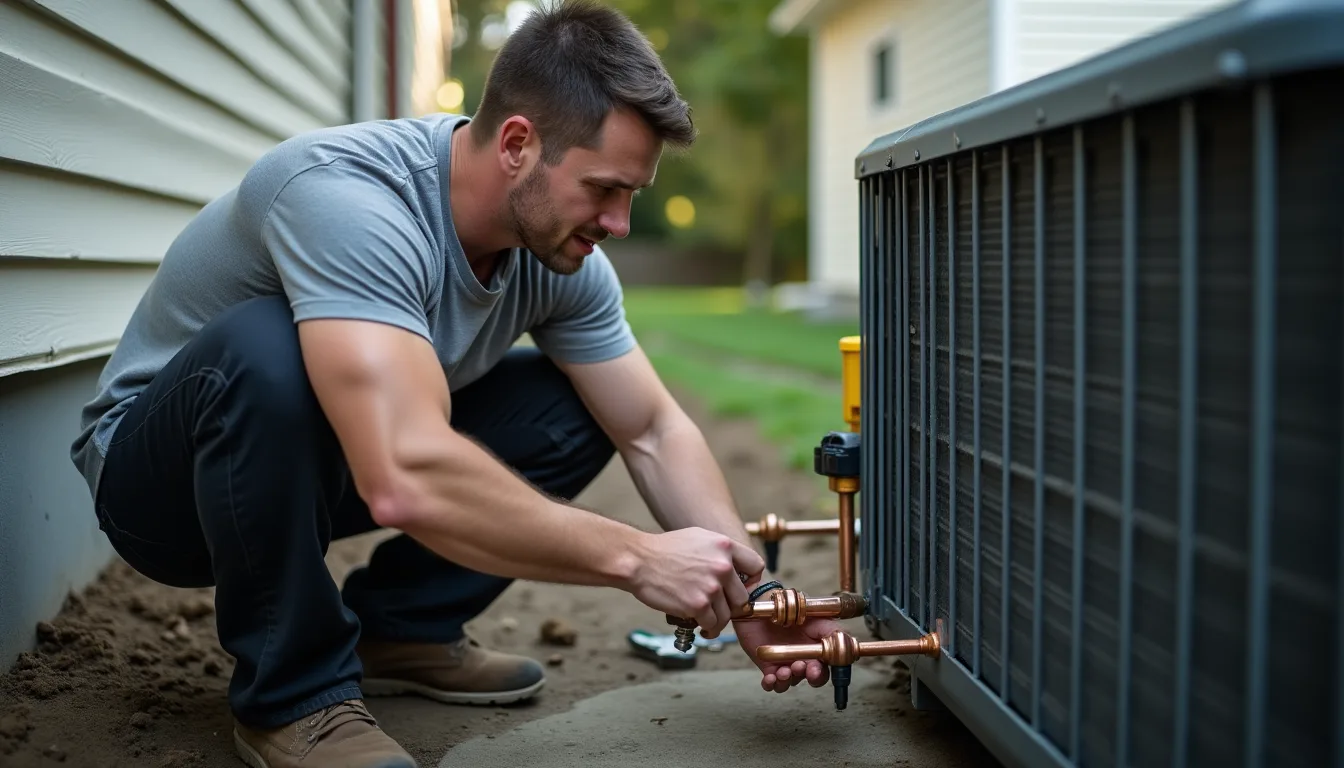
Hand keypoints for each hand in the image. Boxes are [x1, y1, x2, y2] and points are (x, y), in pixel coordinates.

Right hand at [627, 527, 763, 640]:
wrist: (638, 560)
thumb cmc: (664, 549)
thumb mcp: (699, 538)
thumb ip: (720, 552)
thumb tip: (735, 567)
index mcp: (725, 546)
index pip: (756, 566)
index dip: (750, 581)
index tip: (739, 588)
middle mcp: (722, 565)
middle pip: (742, 596)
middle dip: (731, 605)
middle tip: (719, 607)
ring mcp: (711, 586)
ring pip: (728, 614)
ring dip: (718, 620)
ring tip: (707, 619)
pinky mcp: (698, 604)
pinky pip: (712, 623)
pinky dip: (706, 627)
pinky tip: (700, 624)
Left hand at [734, 617, 841, 692]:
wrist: (766, 604)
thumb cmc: (793, 611)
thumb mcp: (817, 617)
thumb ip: (833, 631)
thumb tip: (848, 644)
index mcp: (817, 651)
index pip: (825, 670)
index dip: (821, 674)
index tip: (815, 670)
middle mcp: (803, 660)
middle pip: (810, 678)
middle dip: (807, 677)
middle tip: (801, 667)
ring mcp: (785, 664)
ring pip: (790, 682)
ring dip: (788, 680)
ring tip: (784, 671)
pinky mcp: (768, 666)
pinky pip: (771, 683)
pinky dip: (771, 684)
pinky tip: (770, 677)